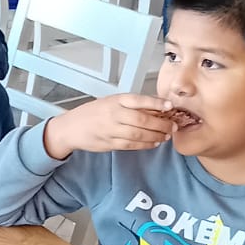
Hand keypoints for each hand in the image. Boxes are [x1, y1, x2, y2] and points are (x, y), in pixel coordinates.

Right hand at [43, 94, 175, 158]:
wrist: (71, 128)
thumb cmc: (93, 113)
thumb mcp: (110, 102)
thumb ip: (130, 104)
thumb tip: (156, 106)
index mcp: (115, 100)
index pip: (138, 100)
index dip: (156, 102)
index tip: (170, 105)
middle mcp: (113, 114)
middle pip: (142, 119)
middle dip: (161, 124)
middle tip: (173, 126)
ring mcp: (110, 130)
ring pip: (138, 134)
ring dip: (155, 135)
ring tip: (166, 135)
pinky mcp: (109, 143)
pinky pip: (131, 145)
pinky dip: (145, 145)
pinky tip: (153, 143)